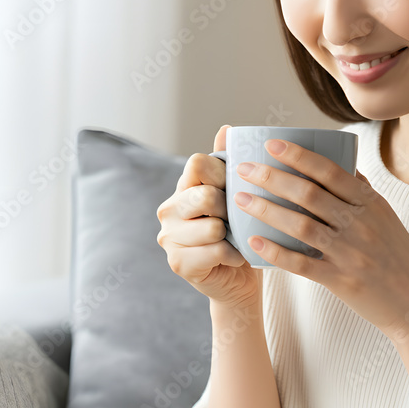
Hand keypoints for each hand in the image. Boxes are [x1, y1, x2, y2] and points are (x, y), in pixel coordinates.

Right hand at [156, 124, 262, 311]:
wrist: (238, 279)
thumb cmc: (239, 233)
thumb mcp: (236, 195)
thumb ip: (227, 163)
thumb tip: (227, 129)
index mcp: (183, 188)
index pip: (198, 163)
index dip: (223, 173)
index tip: (237, 188)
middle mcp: (169, 209)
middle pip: (205, 195)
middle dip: (231, 208)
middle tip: (239, 219)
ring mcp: (169, 238)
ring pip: (212, 226)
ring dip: (235, 235)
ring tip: (237, 239)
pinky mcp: (179, 263)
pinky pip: (216, 251)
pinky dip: (235, 255)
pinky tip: (236, 257)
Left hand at [233, 138, 408, 342]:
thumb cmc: (397, 254)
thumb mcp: (385, 215)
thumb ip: (361, 190)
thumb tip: (340, 162)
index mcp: (370, 203)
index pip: (330, 171)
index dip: (298, 156)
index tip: (271, 145)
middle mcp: (361, 224)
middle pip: (309, 195)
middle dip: (272, 178)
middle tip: (244, 169)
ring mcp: (351, 254)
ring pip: (301, 227)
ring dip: (266, 211)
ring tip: (241, 200)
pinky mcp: (342, 281)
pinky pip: (303, 265)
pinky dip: (276, 252)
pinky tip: (253, 242)